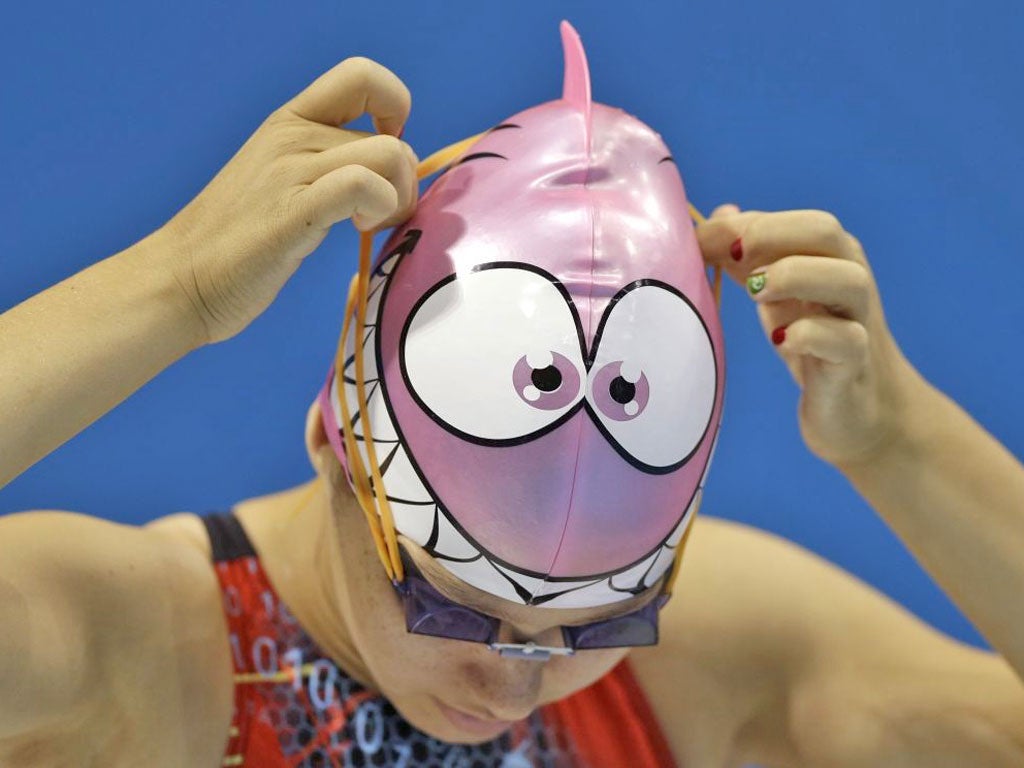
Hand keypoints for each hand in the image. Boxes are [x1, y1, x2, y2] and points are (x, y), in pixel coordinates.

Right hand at [160, 57, 418, 344]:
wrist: (180, 281)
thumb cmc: (238, 242)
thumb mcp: (282, 182)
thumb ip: (327, 166)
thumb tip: (389, 174)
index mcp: (288, 121)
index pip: (361, 76)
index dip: (394, 109)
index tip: (385, 155)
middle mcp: (290, 136)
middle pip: (391, 137)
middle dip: (404, 184)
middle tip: (381, 217)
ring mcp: (290, 171)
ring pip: (388, 156)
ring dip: (398, 198)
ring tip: (370, 225)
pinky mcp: (293, 212)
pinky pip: (361, 184)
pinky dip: (379, 206)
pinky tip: (359, 229)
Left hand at [696, 205, 924, 467]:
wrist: (860, 410)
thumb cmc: (815, 343)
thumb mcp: (778, 294)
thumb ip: (750, 256)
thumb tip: (719, 216)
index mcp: (829, 257)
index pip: (796, 220)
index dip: (746, 224)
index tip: (701, 241)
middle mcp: (848, 279)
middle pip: (827, 231)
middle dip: (773, 233)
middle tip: (734, 257)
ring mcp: (857, 321)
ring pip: (848, 279)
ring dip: (795, 275)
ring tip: (755, 292)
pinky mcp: (854, 365)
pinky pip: (846, 340)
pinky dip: (810, 335)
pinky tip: (782, 340)